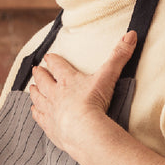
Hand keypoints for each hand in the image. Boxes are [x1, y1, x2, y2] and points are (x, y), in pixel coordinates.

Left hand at [28, 30, 136, 154]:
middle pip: (43, 80)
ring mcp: (50, 109)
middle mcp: (55, 93)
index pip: (57, 65)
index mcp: (67, 79)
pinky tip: (34, 110)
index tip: (48, 56)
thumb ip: (119, 56)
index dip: (52, 60)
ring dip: (35, 91)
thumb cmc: (94, 102)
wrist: (83, 129)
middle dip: (40, 74)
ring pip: (38, 97)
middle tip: (36, 69)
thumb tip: (131, 34)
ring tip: (32, 87)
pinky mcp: (49, 125)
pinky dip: (35, 112)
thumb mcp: (108, 76)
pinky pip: (38, 116)